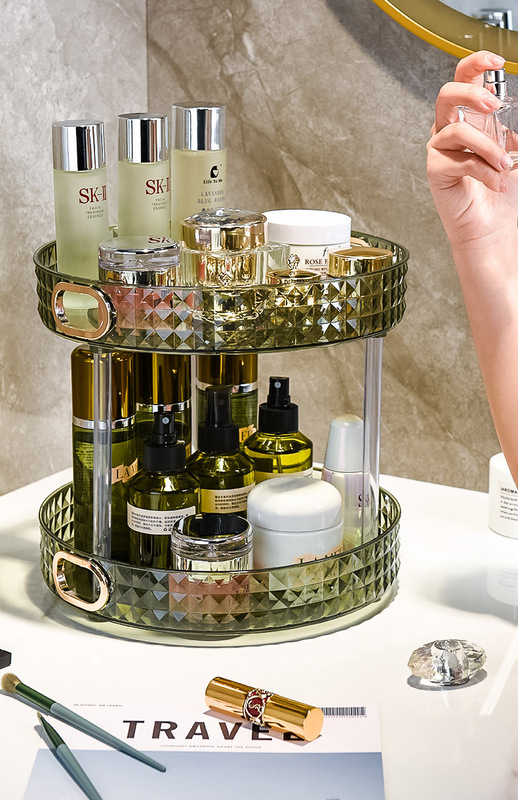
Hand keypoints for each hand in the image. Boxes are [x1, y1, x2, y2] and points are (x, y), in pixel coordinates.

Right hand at [427, 50, 517, 251]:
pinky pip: (458, 160)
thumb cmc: (503, 192)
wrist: (494, 226)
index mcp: (472, 119)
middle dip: (472, 94)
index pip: (465, 80)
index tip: (496, 61)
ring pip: (456, 129)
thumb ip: (516, 128)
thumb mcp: (517, 150)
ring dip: (487, 145)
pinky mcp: (437, 171)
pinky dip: (482, 170)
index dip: (475, 64)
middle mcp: (452, 131)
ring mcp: (442, 150)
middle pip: (446, 94)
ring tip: (504, 164)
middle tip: (494, 107)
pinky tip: (495, 181)